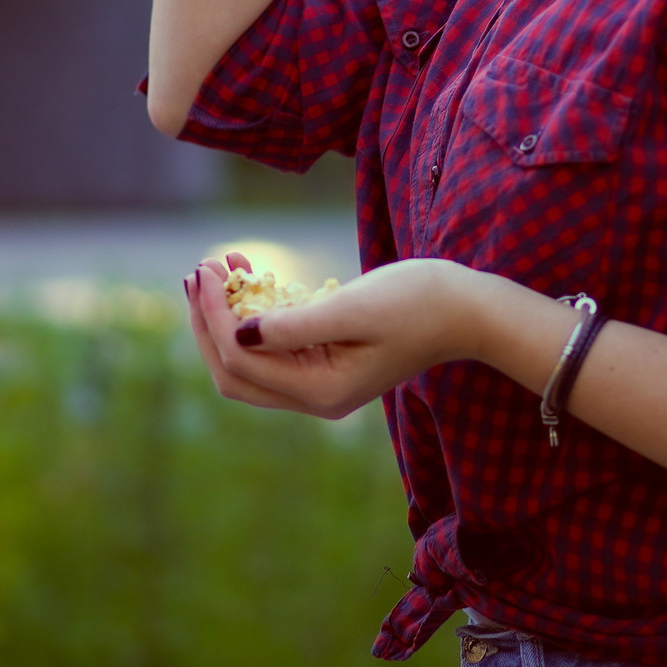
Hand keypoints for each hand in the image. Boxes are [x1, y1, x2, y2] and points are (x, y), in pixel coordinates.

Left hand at [181, 253, 487, 419]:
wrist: (467, 310)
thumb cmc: (418, 302)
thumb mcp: (354, 308)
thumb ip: (294, 325)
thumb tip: (238, 333)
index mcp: (320, 392)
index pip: (241, 360)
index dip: (214, 317)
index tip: (206, 269)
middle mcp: (314, 399)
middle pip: (233, 373)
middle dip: (208, 322)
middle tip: (199, 269)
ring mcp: (319, 384)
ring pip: (247, 362)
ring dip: (225, 318)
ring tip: (218, 268)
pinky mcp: (325, 363)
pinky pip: (272, 348)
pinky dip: (252, 316)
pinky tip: (250, 277)